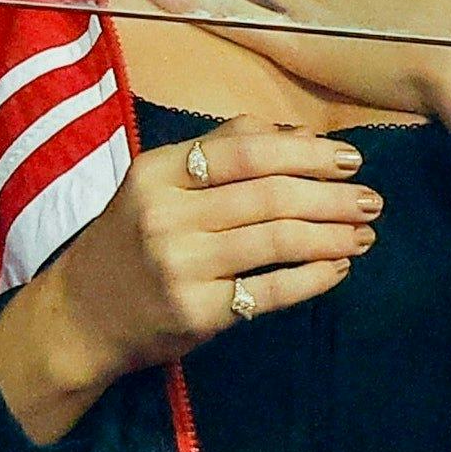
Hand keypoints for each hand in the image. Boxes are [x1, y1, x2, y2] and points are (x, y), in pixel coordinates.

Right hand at [0, 119, 377, 442]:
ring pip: (277, 240)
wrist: (78, 317)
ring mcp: (180, 266)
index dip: (306, 153)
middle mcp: (166, 215)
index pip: (245, 150)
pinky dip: (313, 278)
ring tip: (364, 234)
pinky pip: (270, 291)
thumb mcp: (157, 183)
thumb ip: (220, 149)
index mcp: (157, 172)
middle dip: (332, 196)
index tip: (350, 159)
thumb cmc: (130, 242)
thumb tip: (298, 134)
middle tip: (372, 200)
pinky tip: (337, 269)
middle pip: (269, 195)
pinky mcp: (196, 313)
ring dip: (332, 236)